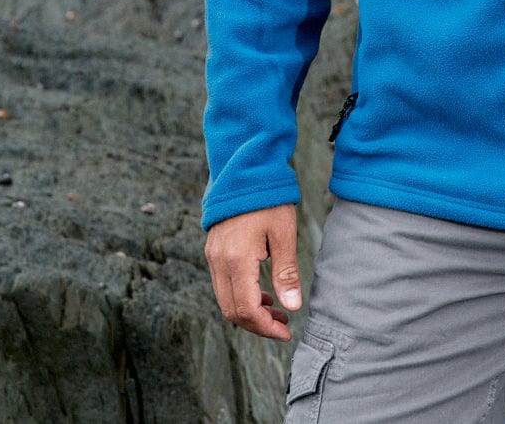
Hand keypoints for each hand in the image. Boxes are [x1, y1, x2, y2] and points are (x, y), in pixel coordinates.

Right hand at [204, 203, 301, 339]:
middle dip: (257, 324)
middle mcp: (219, 262)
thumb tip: (292, 307)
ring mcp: (213, 257)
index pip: (246, 309)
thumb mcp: (284, 234)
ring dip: (249, 312)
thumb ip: (286, 272)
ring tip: (277, 310)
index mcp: (237, 259)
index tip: (286, 332)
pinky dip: (241, 296)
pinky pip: (223, 285)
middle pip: (232, 311)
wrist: (245, 171)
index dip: (266, 327)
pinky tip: (262, 293)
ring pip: (226, 300)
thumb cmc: (268, 199)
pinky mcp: (213, 251)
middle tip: (283, 325)